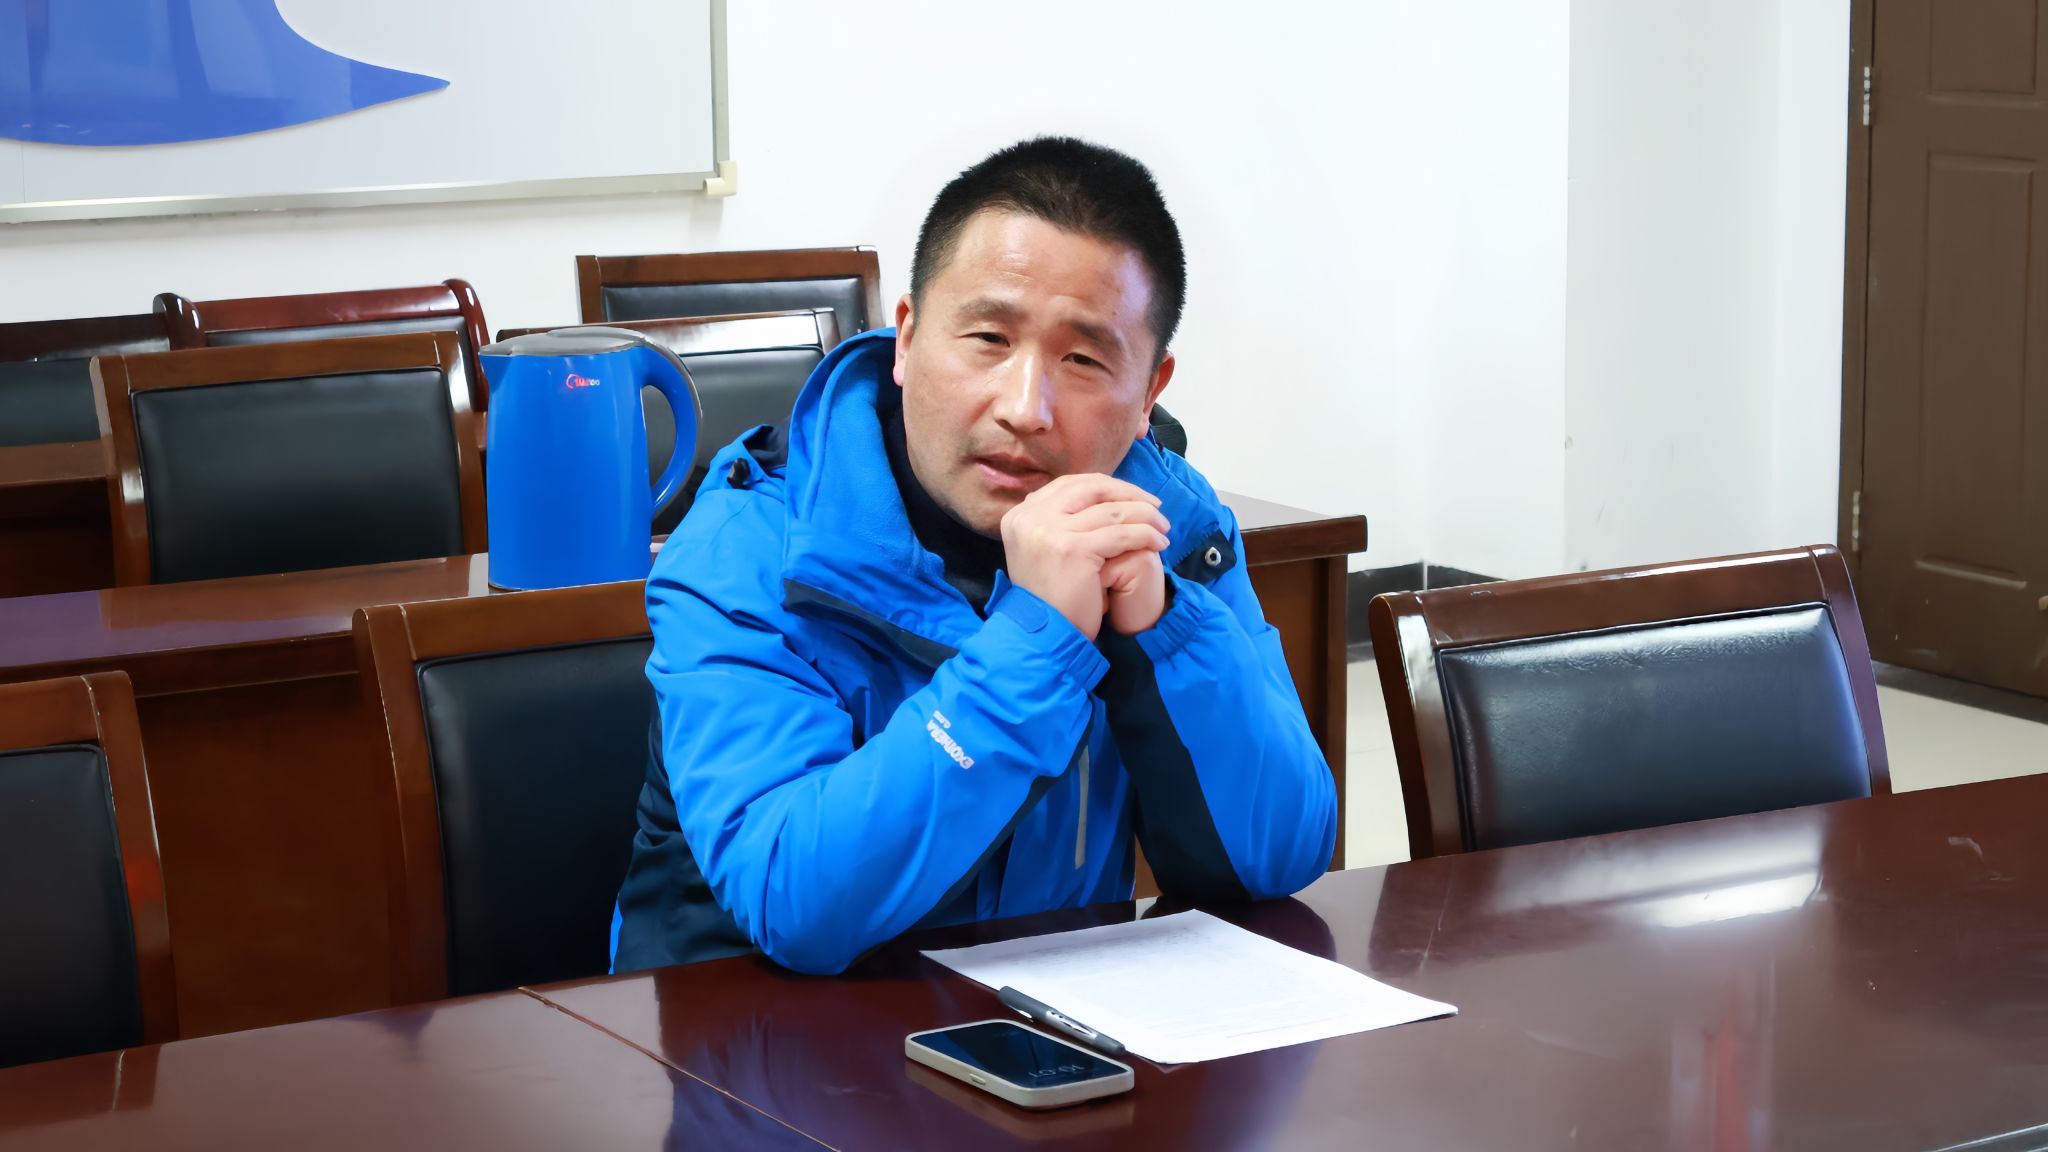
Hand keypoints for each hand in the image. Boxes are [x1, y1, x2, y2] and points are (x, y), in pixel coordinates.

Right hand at [1000, 474, 1168, 640]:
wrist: (1047, 637)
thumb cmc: (1053, 598)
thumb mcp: (1044, 551)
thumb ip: (1060, 522)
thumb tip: (1099, 494)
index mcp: (1020, 515)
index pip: (1070, 484)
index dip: (1107, 487)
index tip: (1133, 497)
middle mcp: (1029, 518)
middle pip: (1090, 488)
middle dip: (1129, 494)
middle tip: (1155, 506)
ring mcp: (1049, 531)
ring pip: (1111, 510)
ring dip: (1145, 515)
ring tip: (1163, 528)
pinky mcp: (1073, 549)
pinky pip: (1121, 533)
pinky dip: (1145, 535)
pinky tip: (1159, 544)